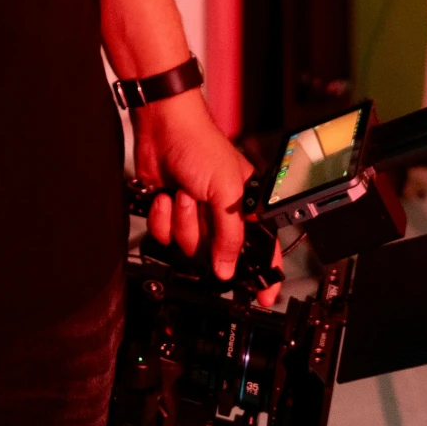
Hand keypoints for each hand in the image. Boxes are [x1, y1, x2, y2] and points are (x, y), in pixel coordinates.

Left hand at [132, 92, 259, 285]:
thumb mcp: (227, 192)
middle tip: (200, 208)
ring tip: (182, 194)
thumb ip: (230, 235)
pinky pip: (165, 237)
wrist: (162, 128)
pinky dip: (162, 217)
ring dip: (181, 221)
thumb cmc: (201, 145)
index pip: (261, 247)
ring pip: (188, 247)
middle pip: (216, 253)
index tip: (264, 297)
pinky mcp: (170, 213)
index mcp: (245, 206)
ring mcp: (195, 215)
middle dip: (203, 234)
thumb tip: (228, 270)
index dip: (264, 273)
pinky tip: (165, 196)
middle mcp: (221, 214)